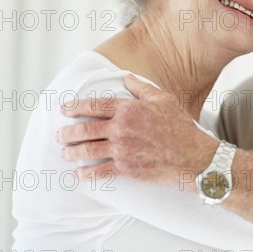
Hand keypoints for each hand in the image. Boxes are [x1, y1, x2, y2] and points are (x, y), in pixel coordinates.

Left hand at [57, 74, 214, 183]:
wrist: (192, 156)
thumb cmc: (180, 127)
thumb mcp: (164, 99)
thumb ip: (142, 88)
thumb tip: (126, 77)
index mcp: (128, 109)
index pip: (94, 106)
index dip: (75, 107)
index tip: (64, 109)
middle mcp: (121, 129)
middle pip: (84, 130)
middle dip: (66, 132)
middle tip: (60, 135)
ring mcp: (121, 150)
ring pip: (86, 150)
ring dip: (71, 152)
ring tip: (64, 152)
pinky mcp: (125, 169)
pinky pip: (98, 172)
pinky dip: (85, 173)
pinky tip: (79, 173)